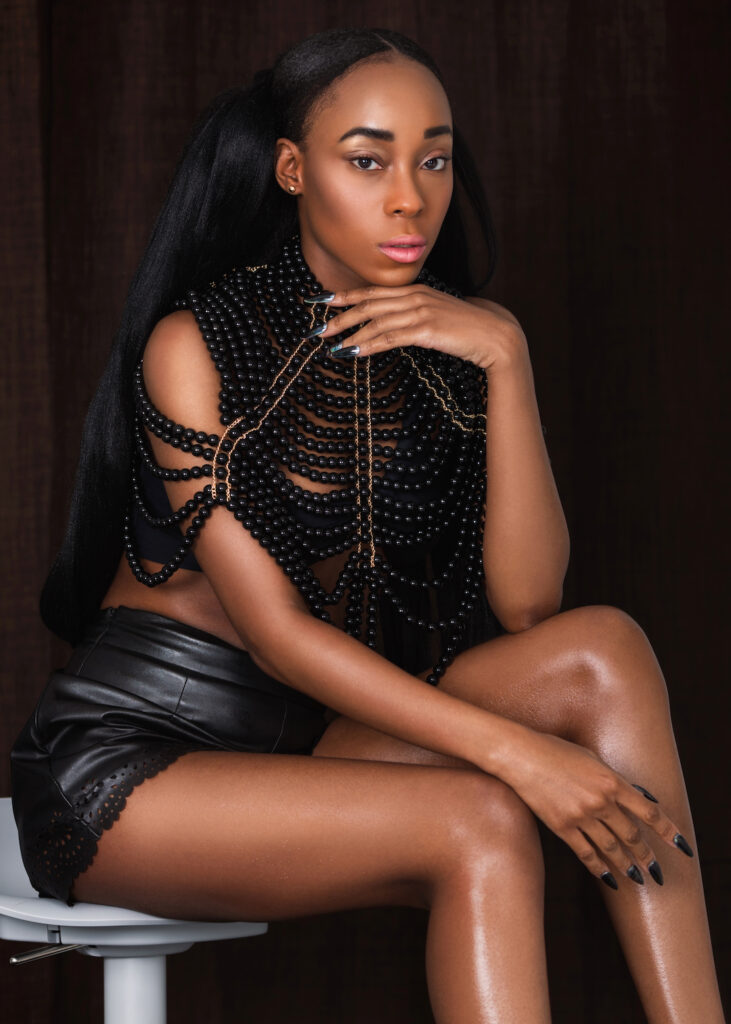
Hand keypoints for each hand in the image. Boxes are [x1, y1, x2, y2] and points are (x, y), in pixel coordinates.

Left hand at [321, 283, 525, 374]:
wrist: (495, 335)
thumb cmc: (467, 329)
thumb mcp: (436, 316)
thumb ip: (414, 315)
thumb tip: (393, 323)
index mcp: (415, 290)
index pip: (372, 291)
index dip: (344, 295)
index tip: (321, 301)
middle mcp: (414, 296)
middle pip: (368, 303)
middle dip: (339, 315)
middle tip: (316, 328)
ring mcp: (420, 311)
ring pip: (375, 320)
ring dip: (350, 333)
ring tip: (330, 344)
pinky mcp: (426, 329)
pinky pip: (390, 336)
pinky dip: (369, 344)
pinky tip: (354, 351)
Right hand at [491, 725, 690, 886]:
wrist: (521, 755)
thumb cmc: (555, 750)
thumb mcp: (591, 758)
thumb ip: (614, 779)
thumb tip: (636, 797)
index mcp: (612, 781)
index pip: (649, 812)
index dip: (668, 831)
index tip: (680, 846)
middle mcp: (601, 801)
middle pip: (632, 835)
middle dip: (647, 856)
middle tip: (657, 871)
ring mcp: (581, 816)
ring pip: (612, 848)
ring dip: (628, 865)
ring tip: (638, 878)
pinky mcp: (562, 827)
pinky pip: (586, 853)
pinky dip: (599, 867)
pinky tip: (609, 877)